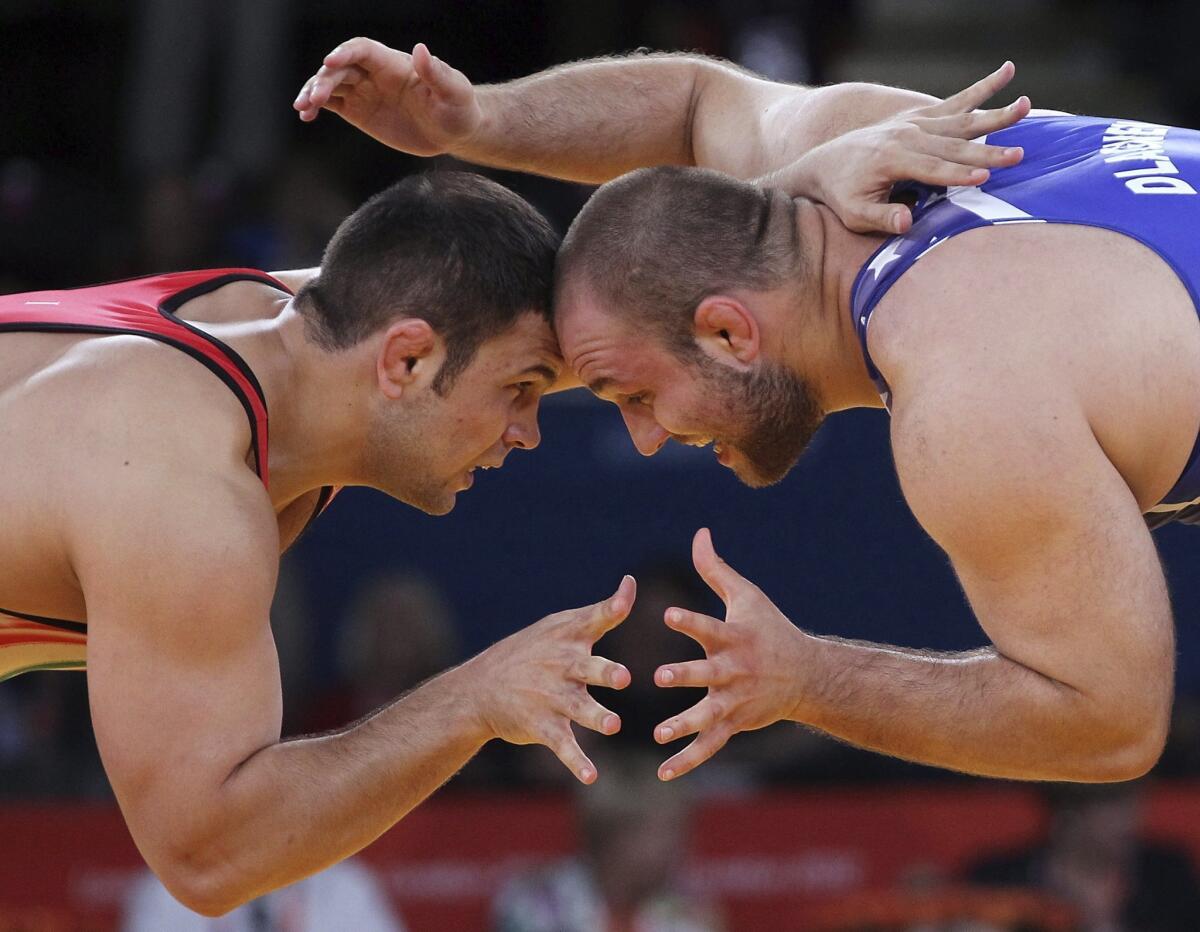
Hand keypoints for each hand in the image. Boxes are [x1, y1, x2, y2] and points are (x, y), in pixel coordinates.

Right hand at [293, 38, 481, 156]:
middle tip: (314, 98)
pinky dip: (316, 108)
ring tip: (302, 108)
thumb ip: (438, 73)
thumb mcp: (455, 92)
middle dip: (324, 80)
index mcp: (394, 64)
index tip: (330, 62)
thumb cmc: (459, 108)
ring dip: (313, 93)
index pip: (363, 50)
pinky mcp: (360, 112)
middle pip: (341, 69)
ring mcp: (365, 92)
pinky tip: (305, 116)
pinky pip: (332, 105)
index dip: (345, 53)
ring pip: (331, 85)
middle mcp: (375, 74)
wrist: (454, 132)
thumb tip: (422, 50)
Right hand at [462, 576, 634, 783]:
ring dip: (596, 716)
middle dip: (606, 672)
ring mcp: (552, 697)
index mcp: (569, 638)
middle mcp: (562, 666)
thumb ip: (601, 611)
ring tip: (612, 725)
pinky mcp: (544, 725)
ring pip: (578, 708)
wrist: (480, 689)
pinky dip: (577, 762)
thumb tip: (631, 583)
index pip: (594, 618)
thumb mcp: (560, 626)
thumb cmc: (532, 651)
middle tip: (623, 677)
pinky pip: (564, 745)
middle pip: (588, 667)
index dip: (613, 606)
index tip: (626, 597)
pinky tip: (591, 777)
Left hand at [653, 529, 808, 780]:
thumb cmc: (769, 629)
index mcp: (734, 638)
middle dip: (686, 675)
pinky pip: (709, 745)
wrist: (807, 676)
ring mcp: (735, 700)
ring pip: (708, 714)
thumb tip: (699, 532)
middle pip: (708, 674)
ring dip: (684, 724)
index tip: (667, 614)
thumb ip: (715, 569)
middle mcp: (734, 670)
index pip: (709, 627)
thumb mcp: (746, 596)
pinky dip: (687, 760)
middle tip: (662, 676)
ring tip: (659, 733)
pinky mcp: (734, 724)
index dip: (690, 621)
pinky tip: (663, 772)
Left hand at [764, 62, 1031, 233]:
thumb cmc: (841, 195)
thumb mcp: (853, 214)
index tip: (984, 179)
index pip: (931, 169)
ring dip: (996, 116)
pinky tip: (1009, 72)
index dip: (957, 176)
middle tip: (1018, 156)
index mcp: (891, 159)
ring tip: (1026, 106)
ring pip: (962, 120)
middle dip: (987, 152)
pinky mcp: (921, 117)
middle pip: (954, 145)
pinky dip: (984, 88)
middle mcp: (906, 135)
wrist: (824, 163)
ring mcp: (915, 123)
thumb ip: (880, 217)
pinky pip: (957, 102)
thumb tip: (908, 222)